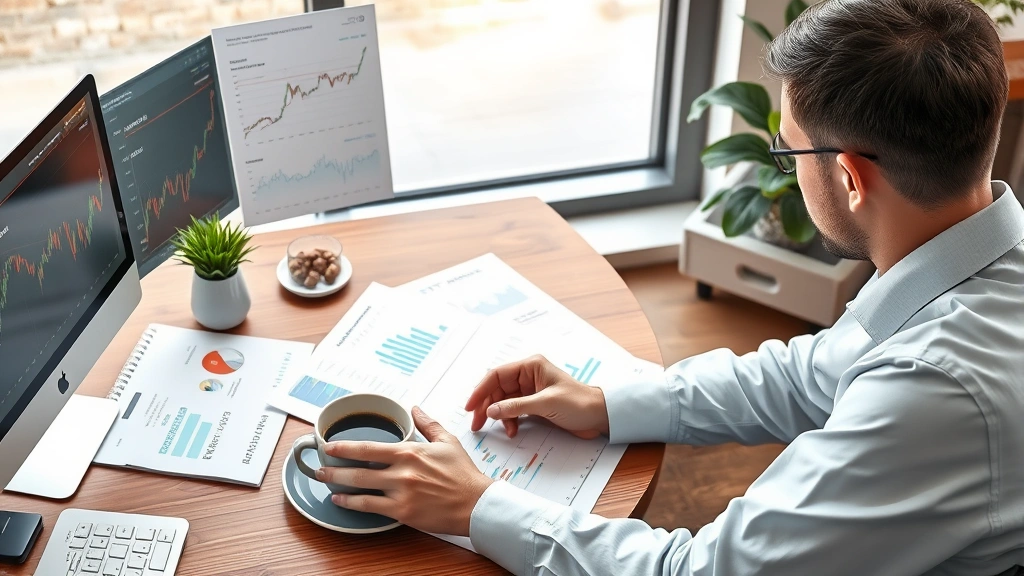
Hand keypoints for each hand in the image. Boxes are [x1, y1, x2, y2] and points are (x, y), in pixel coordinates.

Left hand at [317, 406, 492, 536]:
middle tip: (319, 466)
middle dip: (334, 467)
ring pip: (360, 488)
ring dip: (338, 485)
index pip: (369, 447)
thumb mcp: (447, 441)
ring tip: (324, 482)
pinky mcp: (402, 512)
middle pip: (359, 468)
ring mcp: (400, 493)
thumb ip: (428, 424)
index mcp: (409, 452)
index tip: (329, 446)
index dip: (345, 447)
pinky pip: (370, 507)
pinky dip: (352, 503)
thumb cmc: (463, 474)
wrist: (476, 503)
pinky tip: (341, 501)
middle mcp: (401, 471)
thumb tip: (415, 408)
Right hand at [465, 355, 609, 438]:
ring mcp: (531, 390)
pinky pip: (513, 410)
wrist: (600, 416)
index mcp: (531, 366)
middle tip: (476, 424)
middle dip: (486, 406)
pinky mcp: (535, 404)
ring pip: (503, 401)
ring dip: (498, 416)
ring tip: (499, 430)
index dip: (480, 390)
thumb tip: (490, 410)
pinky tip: (513, 430)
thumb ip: (516, 406)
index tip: (470, 406)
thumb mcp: (545, 404)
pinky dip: (510, 420)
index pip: (497, 375)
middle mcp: (528, 376)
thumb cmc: (579, 403)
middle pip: (497, 389)